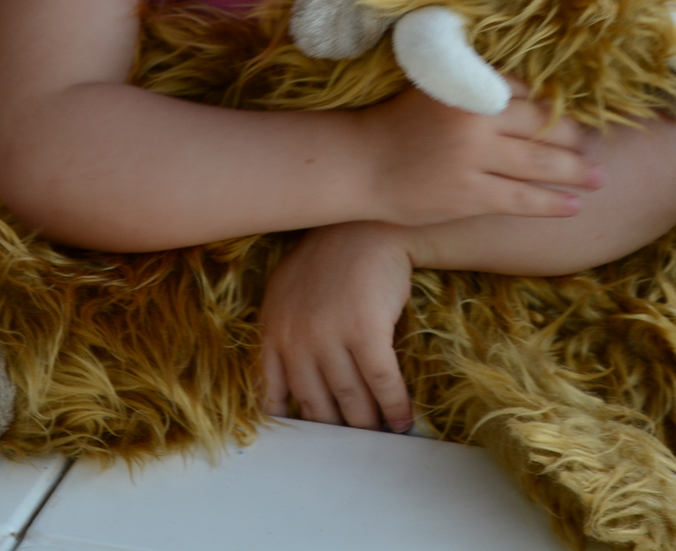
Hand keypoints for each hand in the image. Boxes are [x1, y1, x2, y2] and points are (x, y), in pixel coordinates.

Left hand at [260, 222, 413, 432]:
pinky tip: (402, 420)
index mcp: (272, 330)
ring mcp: (330, 335)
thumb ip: (282, 334)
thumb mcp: (287, 292)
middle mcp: (296, 338)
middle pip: (317, 403)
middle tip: (351, 447)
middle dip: (336, 430)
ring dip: (366, 424)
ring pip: (350, 398)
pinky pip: (382, 382)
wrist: (365, 227)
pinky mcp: (366, 331)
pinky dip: (394, 406)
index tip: (310, 442)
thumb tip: (285, 389)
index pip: (275, 394)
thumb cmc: (327, 259)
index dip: (295, 424)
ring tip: (377, 438)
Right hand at [362, 83, 602, 229]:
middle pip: (542, 124)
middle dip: (574, 136)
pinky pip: (522, 199)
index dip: (552, 103)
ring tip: (599, 176)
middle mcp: (475, 119)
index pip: (526, 89)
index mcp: (467, 85)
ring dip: (575, 170)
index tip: (572, 112)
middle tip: (595, 144)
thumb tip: (523, 88)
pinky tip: (574, 205)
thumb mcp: (434, 88)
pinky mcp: (469, 195)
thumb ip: (474, 86)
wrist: (360, 164)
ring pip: (539, 163)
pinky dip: (552, 202)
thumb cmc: (396, 122)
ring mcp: (473, 159)